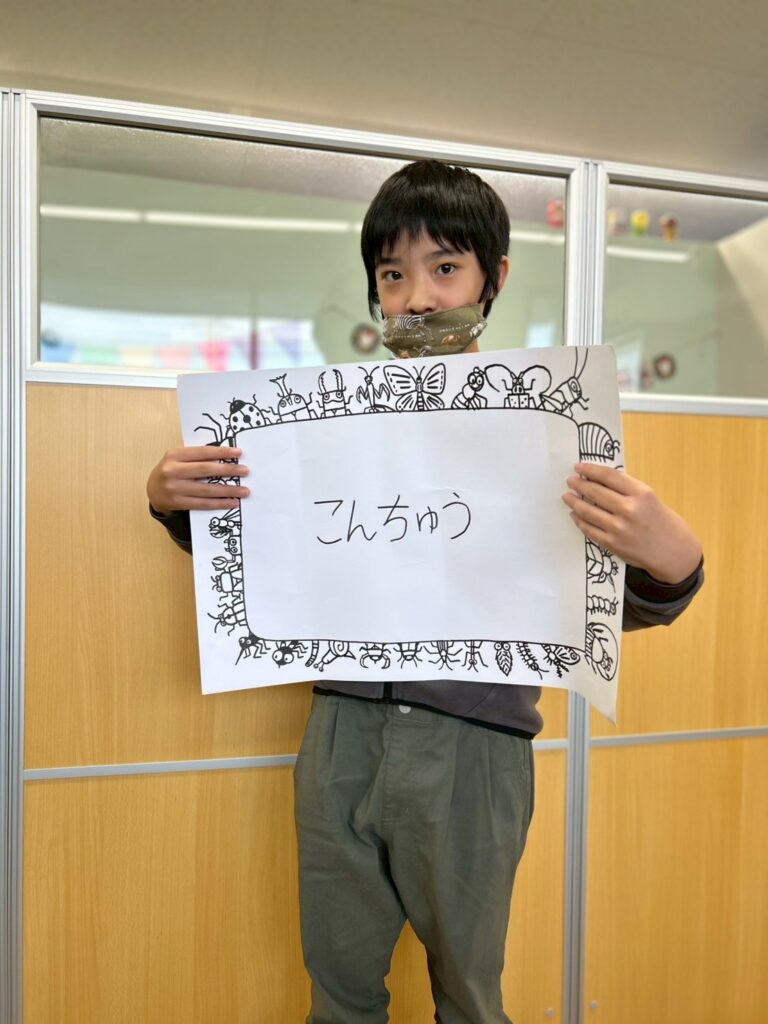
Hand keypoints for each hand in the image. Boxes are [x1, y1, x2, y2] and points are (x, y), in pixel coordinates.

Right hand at [147, 446, 249, 513]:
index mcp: (174, 455)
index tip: (239, 452)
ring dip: (228, 490)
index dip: (221, 452)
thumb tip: (227, 457)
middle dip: (228, 470)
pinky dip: (220, 503)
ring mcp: (174, 488)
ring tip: (244, 490)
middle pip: (205, 470)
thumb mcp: (179, 459)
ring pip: (206, 490)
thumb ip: (197, 457)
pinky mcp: (177, 503)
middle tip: (245, 471)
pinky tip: (233, 502)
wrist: (153, 491)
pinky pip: (203, 504)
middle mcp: (172, 471)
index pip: (202, 452)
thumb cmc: (171, 471)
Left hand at [562, 462, 702, 583]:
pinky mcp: (612, 544)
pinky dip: (580, 521)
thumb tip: (600, 480)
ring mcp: (619, 528)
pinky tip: (575, 515)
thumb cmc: (664, 522)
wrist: (674, 553)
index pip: (609, 476)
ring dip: (574, 502)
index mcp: (641, 493)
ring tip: (567, 496)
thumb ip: (628, 489)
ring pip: (588, 511)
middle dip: (579, 485)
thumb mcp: (651, 498)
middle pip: (596, 492)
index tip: (579, 467)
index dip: (591, 470)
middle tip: (570, 481)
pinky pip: (590, 529)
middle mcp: (629, 509)